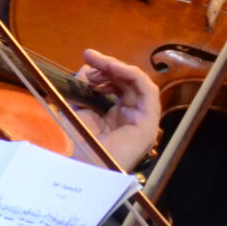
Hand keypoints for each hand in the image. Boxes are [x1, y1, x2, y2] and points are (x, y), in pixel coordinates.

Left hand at [68, 49, 161, 169]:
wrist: (83, 168)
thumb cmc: (79, 145)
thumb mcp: (78, 108)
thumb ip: (83, 89)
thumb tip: (86, 69)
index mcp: (118, 116)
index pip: (118, 86)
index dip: (104, 70)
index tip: (87, 58)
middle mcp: (134, 117)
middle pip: (128, 83)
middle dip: (109, 66)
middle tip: (90, 57)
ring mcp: (144, 120)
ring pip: (138, 83)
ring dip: (118, 68)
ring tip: (98, 62)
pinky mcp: (149, 121)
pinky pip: (146, 90)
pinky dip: (131, 74)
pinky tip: (113, 67)